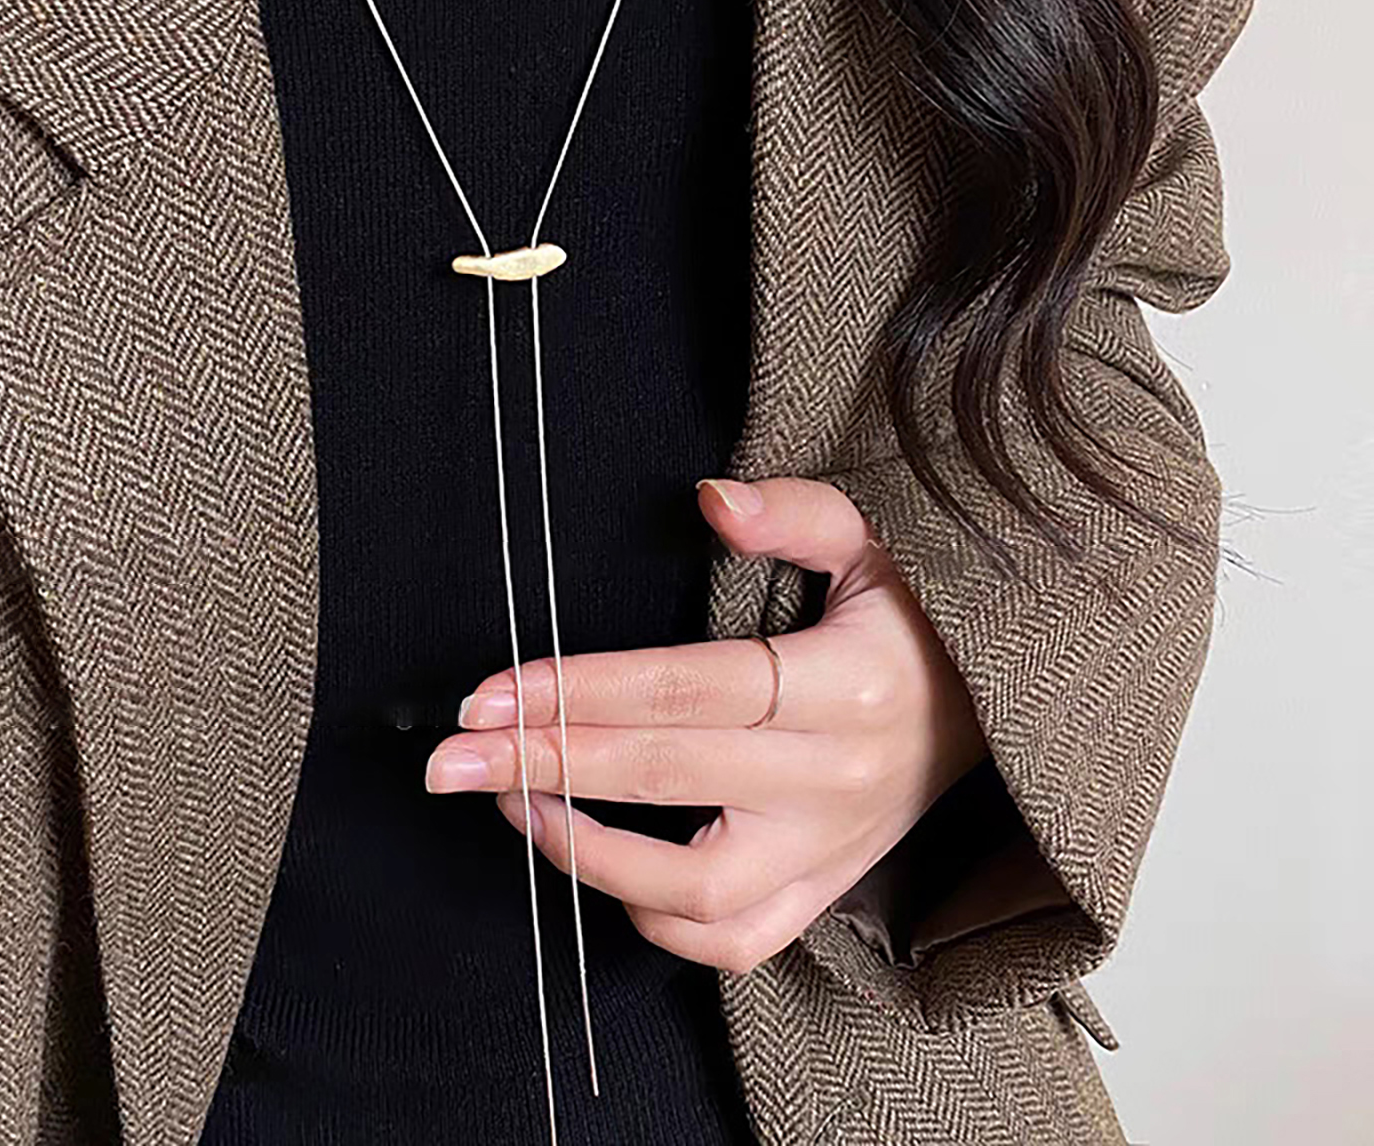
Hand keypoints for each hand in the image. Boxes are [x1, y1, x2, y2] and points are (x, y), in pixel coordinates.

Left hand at [422, 475, 991, 973]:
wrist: (992, 709)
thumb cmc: (919, 619)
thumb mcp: (876, 541)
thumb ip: (795, 514)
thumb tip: (709, 500)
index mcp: (850, 685)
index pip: (686, 690)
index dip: (578, 689)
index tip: (486, 693)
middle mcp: (837, 780)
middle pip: (664, 779)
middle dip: (541, 764)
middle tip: (447, 759)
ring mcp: (832, 852)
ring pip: (694, 892)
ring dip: (586, 852)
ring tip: (512, 802)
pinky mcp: (824, 893)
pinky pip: (731, 940)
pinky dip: (653, 919)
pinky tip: (597, 863)